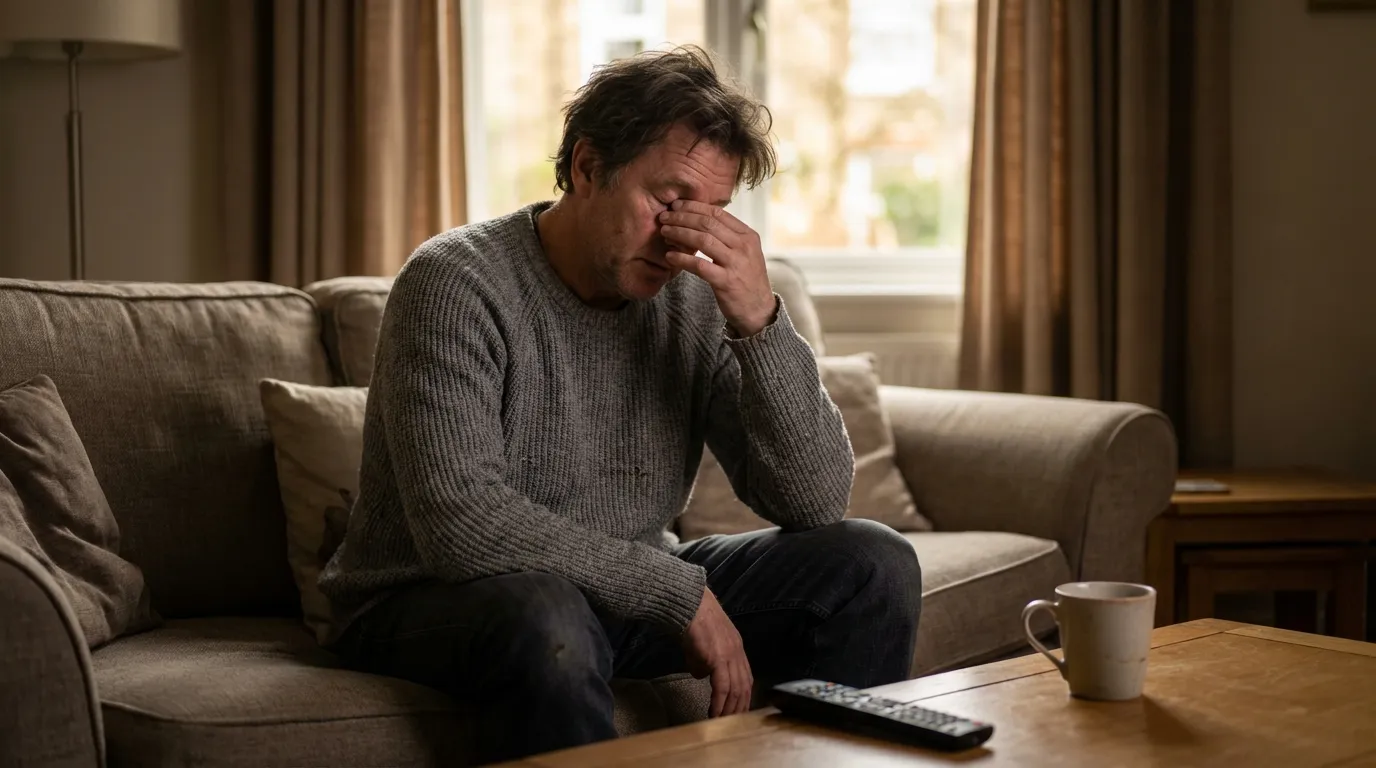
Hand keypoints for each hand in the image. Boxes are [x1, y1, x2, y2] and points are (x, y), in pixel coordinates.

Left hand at [660, 200, 777, 336]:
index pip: (718, 213)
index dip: (694, 207)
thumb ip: (728, 236)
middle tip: (665, 217)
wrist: (759, 310)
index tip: (677, 205)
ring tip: (665, 232)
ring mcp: (736, 264)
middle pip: (708, 223)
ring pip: (702, 240)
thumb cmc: (746, 280)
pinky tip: (670, 256)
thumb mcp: (745, 252)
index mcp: (748, 235)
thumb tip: (701, 219)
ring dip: (680, 233)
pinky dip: (682, 259)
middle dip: (682, 217)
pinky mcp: (726, 282)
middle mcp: (743, 246)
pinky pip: (699, 266)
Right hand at [682, 587, 753, 717]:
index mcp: (736, 648)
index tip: (738, 709)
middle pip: (745, 686)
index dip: (743, 695)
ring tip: (722, 722)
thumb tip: (701, 674)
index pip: (746, 677)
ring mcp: (730, 655)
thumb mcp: (701, 644)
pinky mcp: (719, 658)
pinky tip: (714, 712)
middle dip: (739, 706)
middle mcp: (738, 652)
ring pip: (736, 689)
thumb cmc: (692, 619)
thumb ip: (703, 661)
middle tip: (732, 722)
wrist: (688, 603)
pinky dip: (719, 703)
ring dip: (729, 709)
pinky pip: (722, 687)